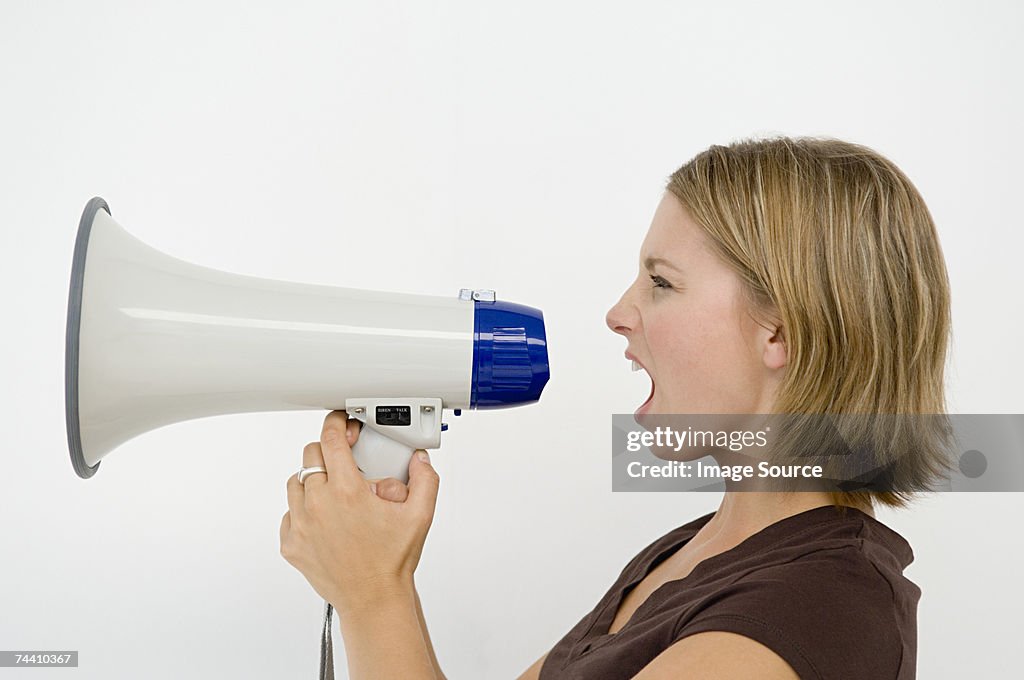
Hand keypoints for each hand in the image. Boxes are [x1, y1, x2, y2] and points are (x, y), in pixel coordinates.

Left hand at [279, 410, 439, 615]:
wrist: (373, 600)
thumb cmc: (393, 561)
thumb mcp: (420, 515)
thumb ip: (425, 479)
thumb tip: (419, 460)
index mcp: (347, 492)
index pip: (330, 440)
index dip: (336, 424)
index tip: (341, 422)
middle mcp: (318, 505)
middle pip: (311, 455)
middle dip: (328, 452)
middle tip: (345, 461)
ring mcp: (300, 525)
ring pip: (296, 482)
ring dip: (313, 479)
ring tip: (334, 491)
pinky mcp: (291, 544)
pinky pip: (288, 513)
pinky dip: (303, 509)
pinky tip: (324, 518)